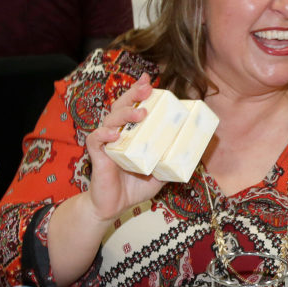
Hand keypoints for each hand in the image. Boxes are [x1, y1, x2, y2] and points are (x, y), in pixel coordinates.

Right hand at [82, 73, 165, 221]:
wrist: (114, 207)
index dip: (138, 91)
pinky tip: (116, 133)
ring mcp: (106, 143)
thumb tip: (191, 154)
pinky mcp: (97, 155)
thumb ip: (169, 161)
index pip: (134, 106)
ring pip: (111, 119)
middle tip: (147, 87)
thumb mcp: (159, 173)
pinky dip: (104, 134)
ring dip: (126, 113)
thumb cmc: (134, 187)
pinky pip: (96, 139)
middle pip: (122, 106)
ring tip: (142, 112)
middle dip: (134, 94)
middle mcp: (118, 134)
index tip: (148, 79)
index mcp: (132, 133)